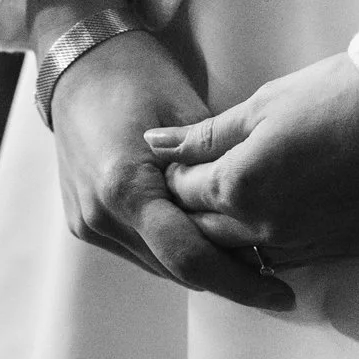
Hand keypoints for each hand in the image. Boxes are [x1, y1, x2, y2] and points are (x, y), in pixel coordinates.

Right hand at [26, 0, 293, 311]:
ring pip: (161, 268)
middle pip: (178, 270)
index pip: (190, 258)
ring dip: (202, 265)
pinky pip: (142, 252)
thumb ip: (219, 175)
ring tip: (246, 257)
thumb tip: (263, 220)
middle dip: (227, 275)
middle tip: (274, 275)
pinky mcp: (84, 224)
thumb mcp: (190, 116)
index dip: (240, 284)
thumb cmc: (139, 76)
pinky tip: (205, 236)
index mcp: (125, 188)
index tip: (280, 294)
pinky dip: (175, 250)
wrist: (78, 64)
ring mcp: (88, 223)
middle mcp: (101, 216)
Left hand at [147, 54, 358, 266]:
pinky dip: (273, 243)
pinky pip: (288, 259)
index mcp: (237, 187)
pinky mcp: (338, 250)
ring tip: (241, 203)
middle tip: (202, 184)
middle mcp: (263, 228)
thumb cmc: (337, 95)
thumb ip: (205, 135)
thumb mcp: (262, 105)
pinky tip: (281, 217)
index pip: (184, 194)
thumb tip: (153, 145)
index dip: (178, 174)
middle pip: (207, 233)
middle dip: (196, 211)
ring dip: (233, 235)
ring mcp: (302, 244)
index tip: (186, 159)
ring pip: (246, 254)